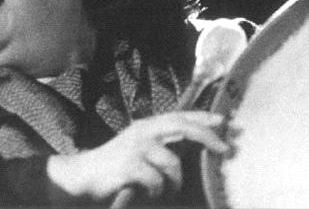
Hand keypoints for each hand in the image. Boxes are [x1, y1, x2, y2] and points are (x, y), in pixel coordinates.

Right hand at [47, 111, 227, 201]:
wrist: (83, 176)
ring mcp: (136, 147)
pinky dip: (157, 190)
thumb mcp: (143, 148)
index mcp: (148, 125)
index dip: (203, 117)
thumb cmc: (118, 164)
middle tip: (225, 148)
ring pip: (172, 162)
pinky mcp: (128, 165)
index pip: (181, 116)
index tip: (225, 121)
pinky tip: (150, 193)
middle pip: (183, 128)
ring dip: (175, 182)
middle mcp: (144, 131)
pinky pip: (156, 180)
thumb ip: (165, 143)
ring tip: (166, 191)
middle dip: (207, 136)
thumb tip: (198, 143)